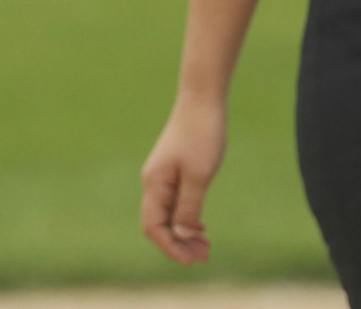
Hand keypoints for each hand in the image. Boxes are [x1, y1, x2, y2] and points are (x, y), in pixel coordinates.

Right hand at [140, 92, 226, 265]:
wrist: (202, 101)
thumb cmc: (202, 136)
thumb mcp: (199, 176)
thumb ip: (189, 208)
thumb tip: (182, 237)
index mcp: (154, 184)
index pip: (153, 227)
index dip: (171, 247)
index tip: (193, 260)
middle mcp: (153, 183)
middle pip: (158, 225)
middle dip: (179, 244)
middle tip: (206, 255)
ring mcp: (162, 177)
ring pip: (167, 216)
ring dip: (184, 234)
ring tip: (206, 247)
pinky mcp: (174, 171)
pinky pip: (174, 204)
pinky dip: (186, 219)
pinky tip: (202, 227)